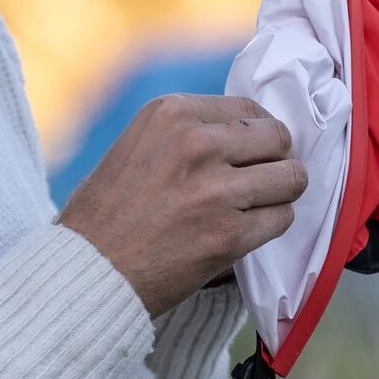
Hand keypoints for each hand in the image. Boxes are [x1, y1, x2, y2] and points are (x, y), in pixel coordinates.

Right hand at [56, 93, 305, 317]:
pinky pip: (282, 218)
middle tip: (258, 179)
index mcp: (171, 113)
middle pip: (277, 138)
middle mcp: (196, 143)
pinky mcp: (230, 234)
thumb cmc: (106, 212)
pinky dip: (271, 225)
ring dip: (279, 193)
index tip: (251, 152)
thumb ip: (187, 132)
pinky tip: (247, 230)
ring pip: (291, 177)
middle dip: (274, 159)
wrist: (87, 270)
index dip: (256, 134)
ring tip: (257, 205)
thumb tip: (246, 133)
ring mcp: (216, 189)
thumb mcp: (138, 144)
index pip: (249, 108)